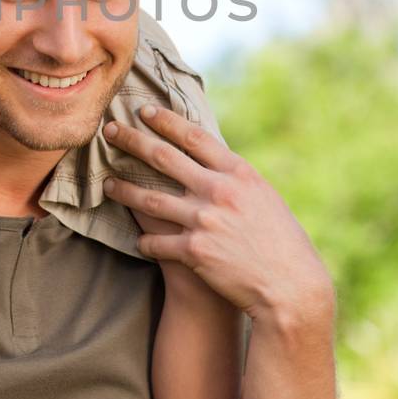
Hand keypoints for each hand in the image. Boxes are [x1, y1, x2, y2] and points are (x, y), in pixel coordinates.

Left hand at [102, 105, 332, 325]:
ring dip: (124, 190)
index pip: (194, 138)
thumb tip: (214, 164)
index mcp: (239, 173)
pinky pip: (156, 243)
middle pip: (164, 158)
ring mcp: (204, 220)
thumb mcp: (265, 198)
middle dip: (132, 141)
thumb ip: (236, 180)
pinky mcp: (194, 250)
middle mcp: (219, 191)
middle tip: (109, 131)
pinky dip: (145, 242)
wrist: (290, 286)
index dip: (166, 122)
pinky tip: (138, 241)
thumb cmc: (282, 243)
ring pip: (150, 200)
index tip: (145, 112)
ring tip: (107, 184)